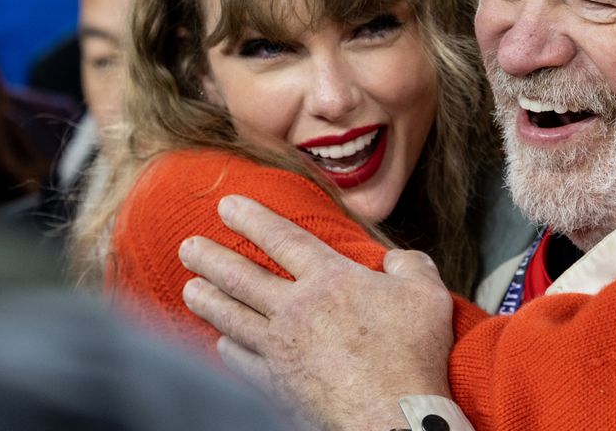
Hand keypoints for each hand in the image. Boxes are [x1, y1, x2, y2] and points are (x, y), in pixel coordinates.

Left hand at [179, 196, 454, 430]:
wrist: (390, 417)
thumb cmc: (413, 356)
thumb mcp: (428, 295)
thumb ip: (411, 265)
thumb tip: (396, 258)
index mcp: (331, 280)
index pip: (282, 238)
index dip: (252, 218)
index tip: (226, 205)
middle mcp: (297, 309)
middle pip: (241, 276)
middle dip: (210, 257)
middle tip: (188, 245)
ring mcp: (280, 348)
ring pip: (230, 316)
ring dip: (206, 299)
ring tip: (189, 287)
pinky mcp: (275, 383)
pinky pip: (239, 359)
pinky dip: (225, 346)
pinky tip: (219, 342)